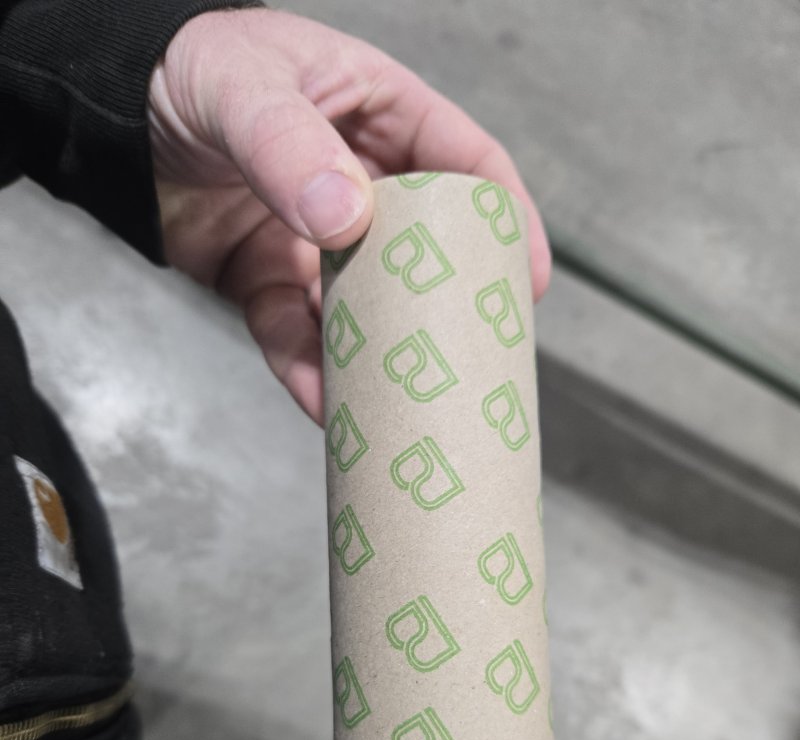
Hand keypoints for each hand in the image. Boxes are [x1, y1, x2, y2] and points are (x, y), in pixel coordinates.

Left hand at [148, 8, 550, 424]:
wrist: (97, 117)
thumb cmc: (178, 70)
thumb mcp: (241, 87)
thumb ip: (290, 147)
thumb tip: (348, 220)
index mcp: (373, 112)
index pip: (460, 161)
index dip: (504, 218)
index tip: (529, 278)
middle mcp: (352, 181)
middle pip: (422, 252)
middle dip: (449, 305)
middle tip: (478, 356)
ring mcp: (310, 238)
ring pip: (362, 308)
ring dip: (379, 355)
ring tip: (403, 399)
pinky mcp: (266, 283)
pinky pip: (296, 336)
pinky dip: (309, 372)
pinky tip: (326, 403)